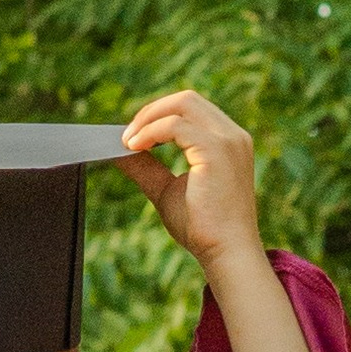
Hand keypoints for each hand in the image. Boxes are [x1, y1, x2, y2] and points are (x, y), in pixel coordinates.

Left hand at [123, 91, 266, 276]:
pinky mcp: (217, 151)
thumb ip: (145, 167)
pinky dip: (150, 132)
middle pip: (186, 99)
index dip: (157, 115)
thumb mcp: (166, 189)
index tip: (132, 136)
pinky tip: (134, 147)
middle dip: (150, 111)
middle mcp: (233, 135)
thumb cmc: (201, 226)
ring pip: (182, 104)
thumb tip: (117, 151)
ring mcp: (228, 141)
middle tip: (125, 136)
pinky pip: (175, 126)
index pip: (190, 108)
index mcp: (227, 141)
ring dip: (147, 119)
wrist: (225, 252)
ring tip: (127, 142)